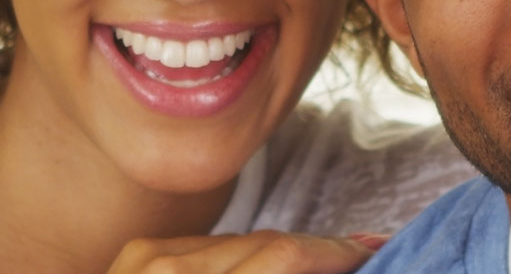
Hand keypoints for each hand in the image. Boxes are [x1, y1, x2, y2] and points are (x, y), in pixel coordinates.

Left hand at [107, 230, 388, 273]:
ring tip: (325, 262)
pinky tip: (266, 264)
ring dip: (286, 251)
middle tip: (365, 254)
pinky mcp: (135, 254)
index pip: (282, 256)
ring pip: (240, 239)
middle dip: (320, 251)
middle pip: (267, 243)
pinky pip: (205, 244)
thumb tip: (328, 272)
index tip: (376, 250)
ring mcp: (145, 259)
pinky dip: (241, 254)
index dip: (337, 252)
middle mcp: (169, 272)